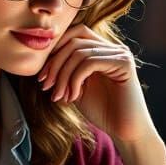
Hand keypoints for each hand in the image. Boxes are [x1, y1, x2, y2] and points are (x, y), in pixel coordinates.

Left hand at [37, 23, 153, 143]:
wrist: (124, 131)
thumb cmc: (101, 111)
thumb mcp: (76, 87)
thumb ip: (65, 70)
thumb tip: (41, 59)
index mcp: (102, 50)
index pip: (75, 33)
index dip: (55, 50)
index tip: (42, 76)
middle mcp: (113, 47)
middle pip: (74, 41)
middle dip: (54, 64)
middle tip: (45, 85)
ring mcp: (120, 54)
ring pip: (79, 52)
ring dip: (63, 76)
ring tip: (59, 96)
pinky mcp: (124, 63)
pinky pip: (90, 62)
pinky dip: (75, 80)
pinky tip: (73, 97)